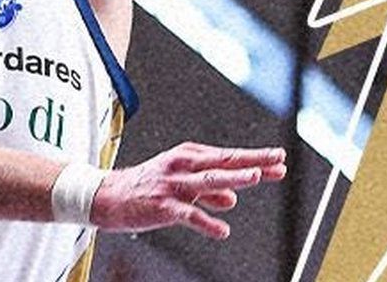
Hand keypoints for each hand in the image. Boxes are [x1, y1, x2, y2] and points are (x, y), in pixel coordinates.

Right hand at [90, 143, 286, 236]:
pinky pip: (188, 214)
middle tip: (277, 161)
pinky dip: (206, 222)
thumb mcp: (179, 184)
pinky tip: (222, 230)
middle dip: (252, 161)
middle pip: (223, 162)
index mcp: (187, 156)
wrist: (107, 195)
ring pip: (207, 181)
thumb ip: (208, 192)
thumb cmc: (146, 186)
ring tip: (254, 177)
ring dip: (232, 179)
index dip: (255, 157)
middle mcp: (181, 166)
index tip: (278, 158)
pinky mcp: (162, 206)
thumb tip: (233, 199)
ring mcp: (172, 185)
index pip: (227, 156)